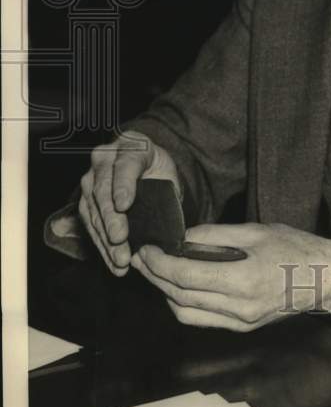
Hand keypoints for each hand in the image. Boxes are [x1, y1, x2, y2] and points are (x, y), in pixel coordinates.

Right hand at [79, 131, 180, 275]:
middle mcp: (105, 157)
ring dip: (105, 237)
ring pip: (93, 209)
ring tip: (120, 259)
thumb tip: (168, 228)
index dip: (124, 185)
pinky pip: (89, 222)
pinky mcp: (85, 198)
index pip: (126, 164)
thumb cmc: (159, 171)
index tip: (124, 205)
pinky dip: (101, 244)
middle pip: (103, 189)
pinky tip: (113, 261)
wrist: (146, 168)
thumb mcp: (169, 174)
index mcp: (132, 144)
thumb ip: (167, 192)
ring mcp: (91, 177)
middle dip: (111, 217)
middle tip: (120, 238)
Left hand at [131, 223, 330, 331]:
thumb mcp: (257, 231)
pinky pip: (202, 319)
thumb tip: (181, 237)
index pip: (184, 275)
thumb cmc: (296, 248)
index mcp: (243, 280)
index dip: (158, 263)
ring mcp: (240, 322)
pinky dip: (184, 303)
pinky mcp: (243, 327)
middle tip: (142, 256)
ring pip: (185, 313)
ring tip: (156, 270)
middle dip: (155, 277)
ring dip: (165, 292)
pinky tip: (180, 285)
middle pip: (179, 296)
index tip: (145, 248)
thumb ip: (216, 235)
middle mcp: (239, 308)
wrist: (327, 278)